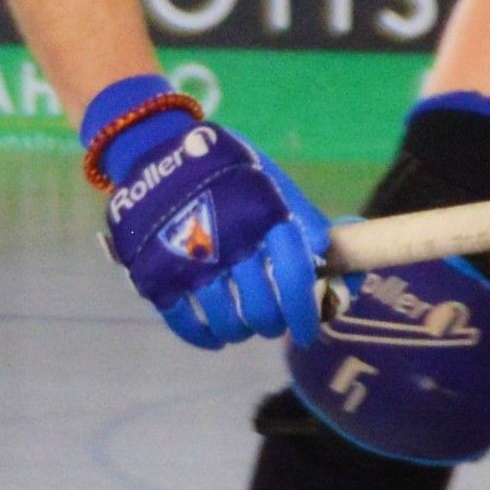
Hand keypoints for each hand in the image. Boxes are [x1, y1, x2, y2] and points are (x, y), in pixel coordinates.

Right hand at [83, 75, 330, 352]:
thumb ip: (301, 218)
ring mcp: (190, 261)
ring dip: (242, 330)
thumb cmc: (224, 170)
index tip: (308, 330)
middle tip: (272, 322)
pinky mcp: (157, 275)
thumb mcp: (267, 180)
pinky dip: (205, 336)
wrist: (153, 152)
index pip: (296, 278)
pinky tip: (216, 335)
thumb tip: (335, 256)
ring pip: (228, 322)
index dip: (307, 311)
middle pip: (263, 309)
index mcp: (263, 214)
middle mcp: (229, 240)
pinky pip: (187, 324)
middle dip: (273, 324)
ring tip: (244, 325)